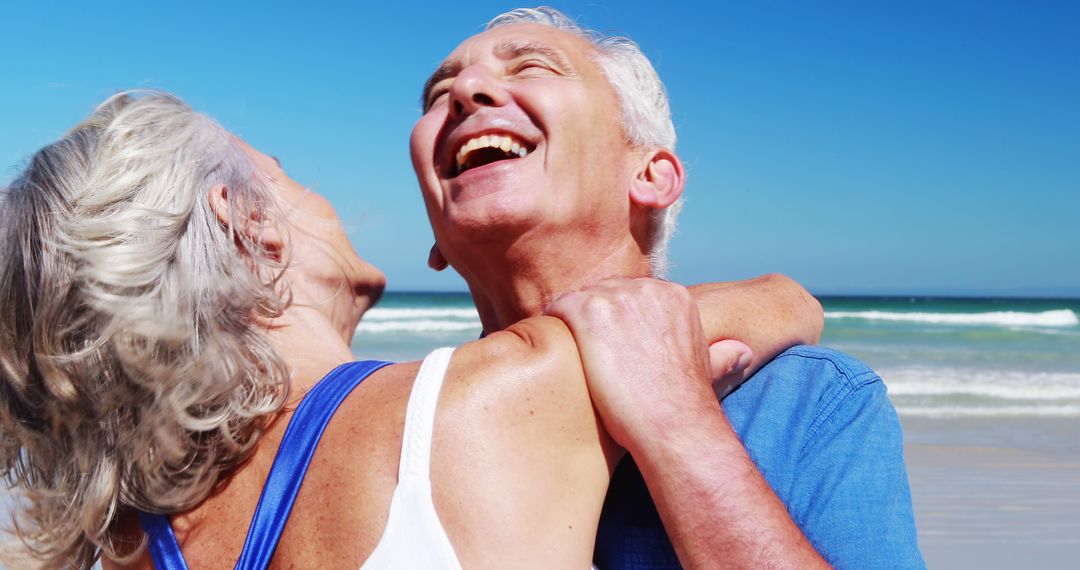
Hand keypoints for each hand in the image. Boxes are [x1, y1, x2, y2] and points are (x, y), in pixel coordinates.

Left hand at [545, 278, 751, 452]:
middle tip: (588, 357)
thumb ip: (721, 353)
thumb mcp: (711, 368)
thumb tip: (743, 352)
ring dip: (572, 326)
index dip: (614, 323)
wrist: (673, 425)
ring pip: (578, 300)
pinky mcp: (589, 312)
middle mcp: (646, 288)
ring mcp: (616, 297)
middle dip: (591, 321)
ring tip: (571, 359)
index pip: (628, 294)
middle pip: (601, 292)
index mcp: (675, 295)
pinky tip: (555, 354)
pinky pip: (557, 308)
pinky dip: (553, 327)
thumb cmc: (686, 407)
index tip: (611, 351)